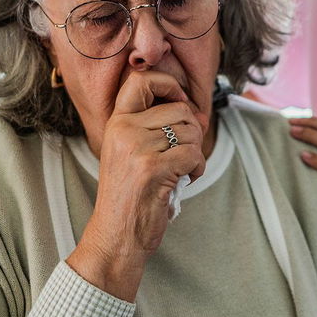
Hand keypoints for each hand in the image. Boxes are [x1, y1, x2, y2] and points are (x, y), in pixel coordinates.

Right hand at [69, 72, 206, 300]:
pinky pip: (193, 154)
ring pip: (190, 132)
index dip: (169, 85)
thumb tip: (200, 114)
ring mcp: (137, 148)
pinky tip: (185, 180)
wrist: (116, 235)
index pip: (141, 80)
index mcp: (116, 123)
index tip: (179, 103)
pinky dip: (198, 168)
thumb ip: (161, 129)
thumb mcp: (134, 154)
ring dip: (195, 153)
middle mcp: (124, 130)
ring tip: (181, 171)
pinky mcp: (153, 168)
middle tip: (183, 155)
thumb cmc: (130, 197)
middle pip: (179, 109)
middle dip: (192, 132)